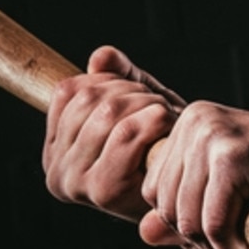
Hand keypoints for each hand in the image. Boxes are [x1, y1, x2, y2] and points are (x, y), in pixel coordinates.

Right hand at [43, 46, 182, 219]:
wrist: (194, 191)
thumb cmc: (163, 144)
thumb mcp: (137, 102)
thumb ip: (118, 75)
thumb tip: (100, 57)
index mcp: (54, 151)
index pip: (68, 91)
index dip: (108, 81)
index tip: (136, 94)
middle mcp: (55, 172)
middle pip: (89, 99)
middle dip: (133, 91)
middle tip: (159, 106)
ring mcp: (76, 184)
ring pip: (109, 113)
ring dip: (147, 104)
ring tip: (165, 117)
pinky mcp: (103, 191)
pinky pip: (126, 133)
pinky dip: (155, 119)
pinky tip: (168, 127)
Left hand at [138, 101, 248, 248]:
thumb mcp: (226, 191)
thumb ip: (186, 207)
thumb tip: (145, 235)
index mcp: (190, 121)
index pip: (152, 187)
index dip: (180, 220)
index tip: (217, 227)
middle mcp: (196, 121)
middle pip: (163, 203)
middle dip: (194, 235)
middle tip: (231, 240)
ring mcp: (213, 137)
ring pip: (185, 216)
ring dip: (213, 246)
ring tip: (242, 242)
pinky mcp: (233, 159)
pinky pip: (212, 222)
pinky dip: (228, 247)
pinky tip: (247, 247)